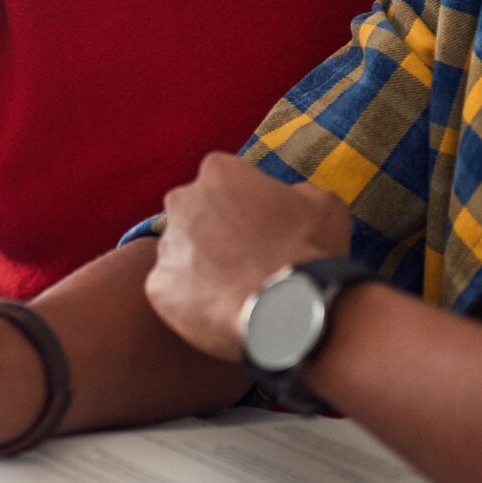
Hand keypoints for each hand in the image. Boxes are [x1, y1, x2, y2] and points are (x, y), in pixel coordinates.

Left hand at [146, 154, 351, 361]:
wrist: (287, 307)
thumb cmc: (307, 250)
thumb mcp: (324, 205)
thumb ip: (299, 193)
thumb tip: (291, 199)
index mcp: (219, 172)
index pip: (225, 181)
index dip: (245, 205)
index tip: (262, 228)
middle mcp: (183, 201)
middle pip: (195, 213)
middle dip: (214, 232)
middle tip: (246, 259)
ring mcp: (166, 245)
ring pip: (180, 253)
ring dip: (201, 267)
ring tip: (236, 290)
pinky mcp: (158, 287)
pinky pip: (172, 291)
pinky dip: (191, 301)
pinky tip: (220, 310)